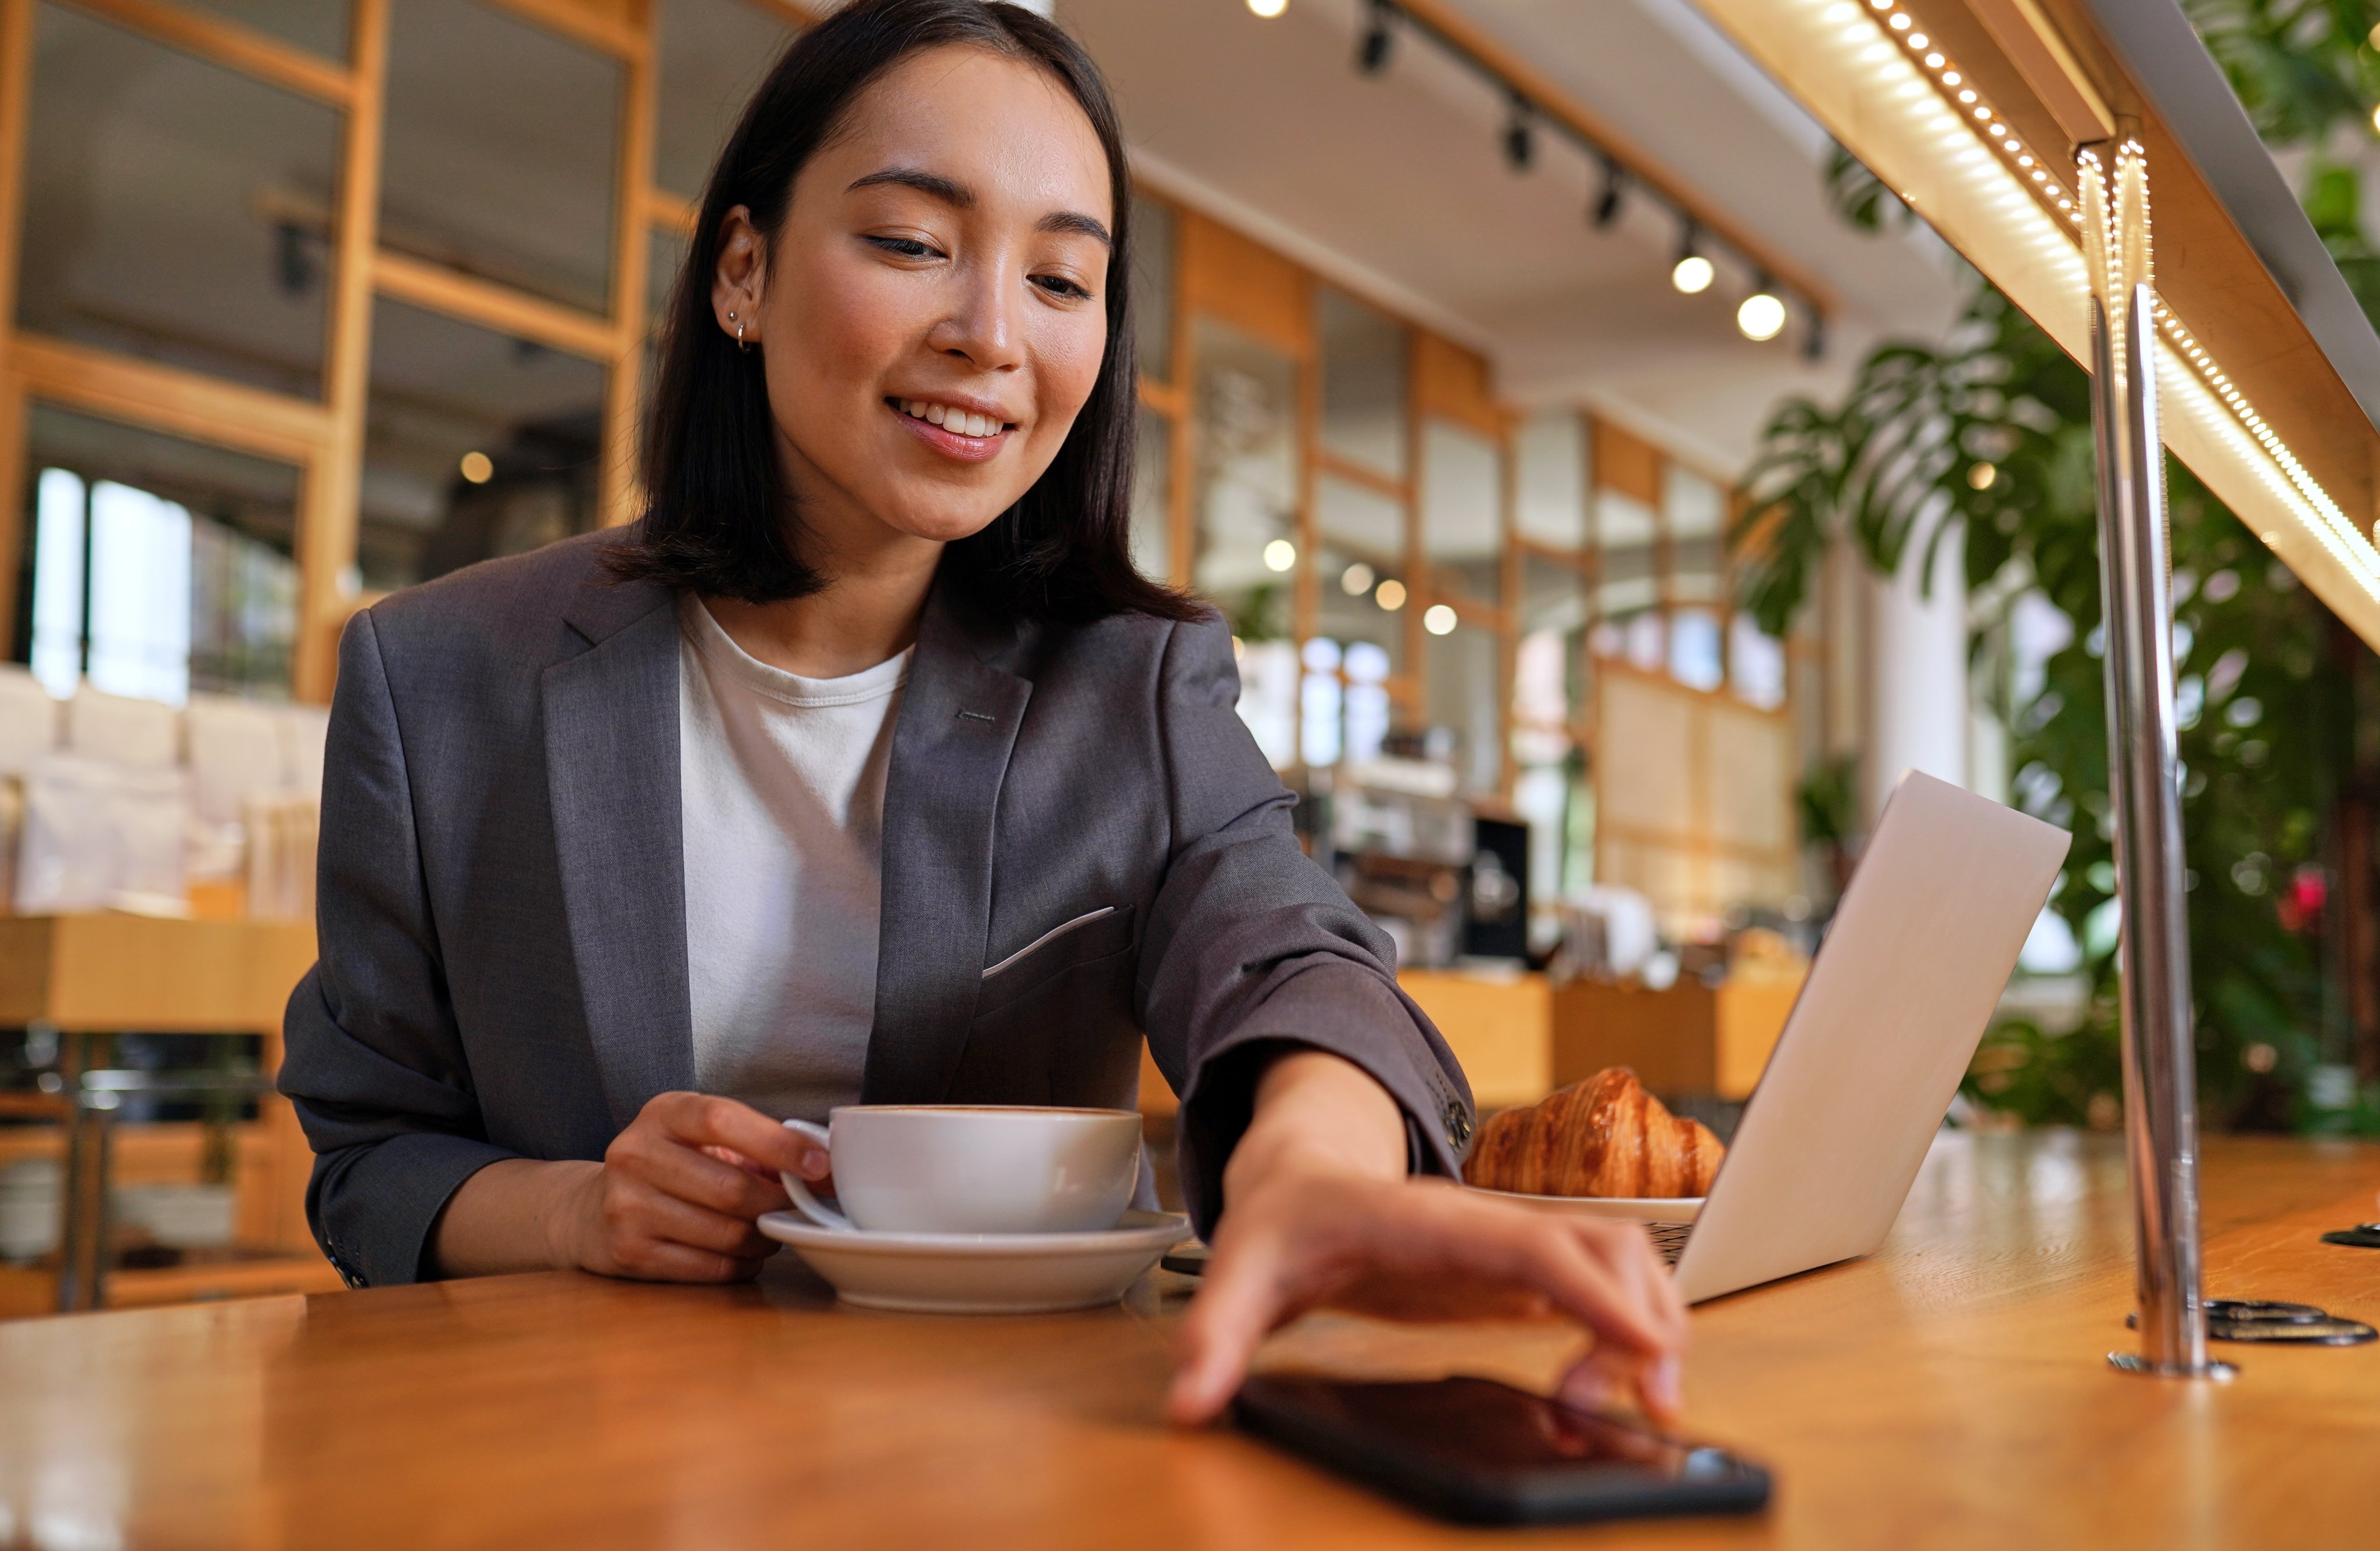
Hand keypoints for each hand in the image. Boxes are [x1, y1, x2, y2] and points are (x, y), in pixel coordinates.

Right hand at [553, 1092, 829, 1281]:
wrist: (591, 1211)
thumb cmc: (670, 1167)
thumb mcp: (703, 1137)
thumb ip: (758, 1144)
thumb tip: (825, 1168)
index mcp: (663, 1113)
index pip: (722, 1121)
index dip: (778, 1144)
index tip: (820, 1165)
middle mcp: (636, 1154)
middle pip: (732, 1188)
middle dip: (779, 1203)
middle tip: (798, 1207)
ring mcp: (627, 1207)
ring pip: (727, 1234)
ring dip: (763, 1238)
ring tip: (767, 1229)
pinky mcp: (630, 1253)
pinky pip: (712, 1267)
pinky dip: (742, 1263)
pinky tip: (742, 1252)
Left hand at [1166, 1052, 1688, 1426]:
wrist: (1298, 1177)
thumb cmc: (1280, 1222)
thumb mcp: (1234, 1271)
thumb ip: (1211, 1334)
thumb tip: (1189, 1404)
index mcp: (1425, 1219)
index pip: (1526, 1245)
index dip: (1589, 1289)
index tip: (1642, 1343)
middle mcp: (1485, 1224)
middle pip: (1602, 1247)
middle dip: (1643, 1321)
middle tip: (1641, 1406)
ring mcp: (1511, 1244)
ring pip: (1620, 1258)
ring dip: (1647, 1325)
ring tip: (1631, 1403)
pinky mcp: (1521, 1271)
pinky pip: (1603, 1283)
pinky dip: (1628, 1329)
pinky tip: (1603, 1387)